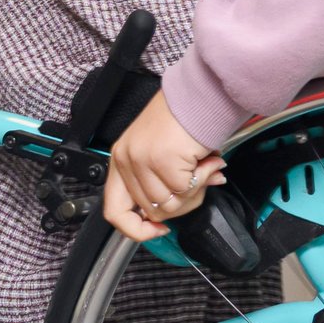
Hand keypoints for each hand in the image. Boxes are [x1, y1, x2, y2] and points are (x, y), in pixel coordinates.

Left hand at [102, 88, 225, 244]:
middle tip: (198, 181)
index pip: (115, 212)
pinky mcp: (162, 159)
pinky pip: (185, 190)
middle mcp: (126, 160)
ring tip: (204, 166)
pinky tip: (208, 161)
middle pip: (152, 211)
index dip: (137, 230)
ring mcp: (142, 160)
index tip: (159, 229)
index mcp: (120, 160)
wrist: (199, 92)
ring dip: (195, 190)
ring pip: (169, 205)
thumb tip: (178, 210)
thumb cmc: (183, 117)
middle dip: (183, 202)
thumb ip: (161, 184)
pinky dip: (203, 178)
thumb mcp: (158, 153)